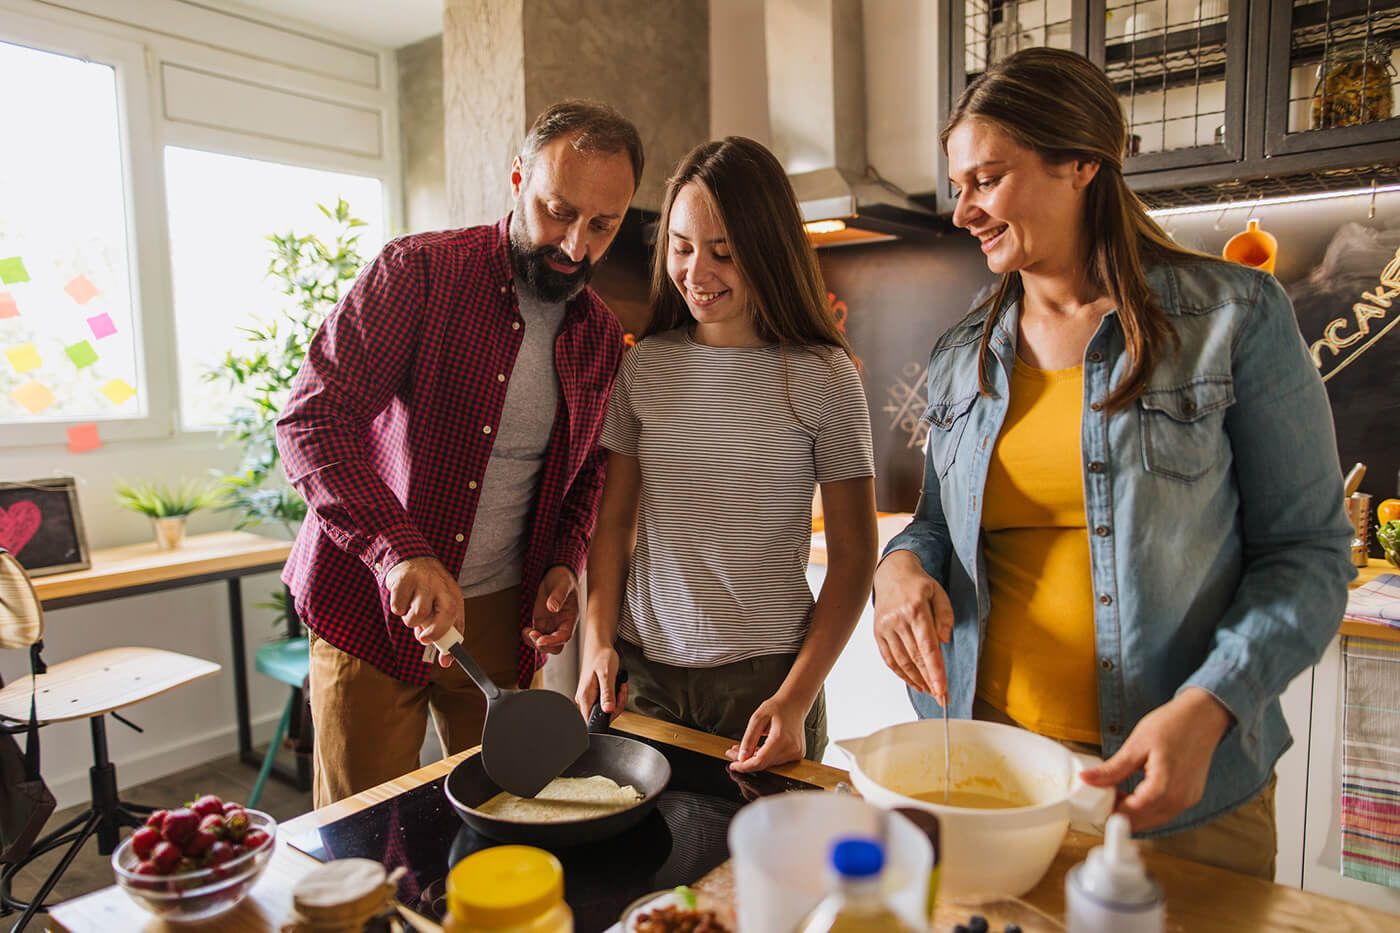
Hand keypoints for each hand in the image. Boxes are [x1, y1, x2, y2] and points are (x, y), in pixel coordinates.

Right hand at [384, 557, 463, 666]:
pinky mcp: (404, 579)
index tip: (444, 660)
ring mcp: (423, 581)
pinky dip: (398, 608)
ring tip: (411, 609)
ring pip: (417, 615)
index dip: (451, 642)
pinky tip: (402, 598)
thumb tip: (445, 661)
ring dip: (410, 620)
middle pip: (444, 615)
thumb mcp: (440, 605)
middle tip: (422, 638)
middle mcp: (440, 586)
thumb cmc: (427, 589)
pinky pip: (398, 607)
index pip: (457, 619)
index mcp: (452, 593)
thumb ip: (443, 630)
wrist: (410, 556)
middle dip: (433, 633)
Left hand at [525, 566, 579, 654]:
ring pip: (545, 645)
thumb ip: (559, 595)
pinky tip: (525, 630)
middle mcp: (562, 624)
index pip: (565, 636)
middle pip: (556, 646)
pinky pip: (536, 637)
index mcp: (571, 617)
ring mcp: (551, 625)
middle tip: (532, 634)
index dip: (553, 641)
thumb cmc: (564, 578)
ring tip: (527, 631)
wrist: (556, 574)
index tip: (541, 640)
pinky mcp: (542, 623)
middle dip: (544, 645)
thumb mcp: (563, 583)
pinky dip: (529, 638)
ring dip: (534, 643)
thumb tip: (552, 607)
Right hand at [574, 645, 628, 721]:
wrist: (599, 645)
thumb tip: (608, 711)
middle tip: (621, 691)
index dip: (608, 717)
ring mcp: (588, 697)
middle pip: (602, 716)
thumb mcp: (607, 675)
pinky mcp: (593, 694)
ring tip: (619, 687)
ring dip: (617, 700)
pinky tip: (617, 687)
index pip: (593, 721)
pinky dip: (614, 697)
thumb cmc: (601, 656)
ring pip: (605, 709)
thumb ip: (608, 694)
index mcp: (585, 696)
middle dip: (616, 706)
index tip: (616, 704)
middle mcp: (584, 699)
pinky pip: (605, 702)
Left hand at [725, 693, 808, 772]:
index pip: (760, 761)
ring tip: (742, 749)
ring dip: (754, 759)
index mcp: (781, 738)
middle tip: (733, 752)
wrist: (795, 703)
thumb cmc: (778, 707)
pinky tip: (755, 750)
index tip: (733, 765)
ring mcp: (796, 753)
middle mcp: (791, 748)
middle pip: (763, 764)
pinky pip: (775, 760)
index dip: (744, 766)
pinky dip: (764, 757)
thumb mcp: (757, 718)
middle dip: (746, 761)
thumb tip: (741, 757)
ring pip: (769, 764)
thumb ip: (749, 739)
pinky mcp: (797, 754)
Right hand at [872, 550, 954, 701]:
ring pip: (902, 661)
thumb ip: (945, 615)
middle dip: (930, 681)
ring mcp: (885, 627)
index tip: (942, 690)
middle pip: (916, 658)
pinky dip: (901, 673)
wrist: (891, 573)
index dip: (935, 671)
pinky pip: (889, 659)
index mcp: (915, 609)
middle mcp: (897, 620)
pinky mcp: (878, 632)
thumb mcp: (938, 592)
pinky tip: (914, 682)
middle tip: (941, 698)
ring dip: (917, 680)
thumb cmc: (918, 584)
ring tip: (930, 692)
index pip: (927, 647)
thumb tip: (944, 641)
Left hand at [1078, 687, 1232, 831]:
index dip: (1111, 812)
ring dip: (1134, 813)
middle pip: (1144, 821)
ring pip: (1155, 819)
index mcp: (1165, 786)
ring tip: (1114, 795)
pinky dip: (1148, 808)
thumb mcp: (1136, 745)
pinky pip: (1165, 811)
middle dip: (1120, 815)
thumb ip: (1112, 769)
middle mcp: (1180, 799)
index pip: (1132, 812)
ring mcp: (1188, 800)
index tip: (1095, 807)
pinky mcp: (1190, 796)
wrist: (1203, 716)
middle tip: (1100, 802)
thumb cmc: (1173, 724)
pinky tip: (1133, 794)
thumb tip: (1086, 779)